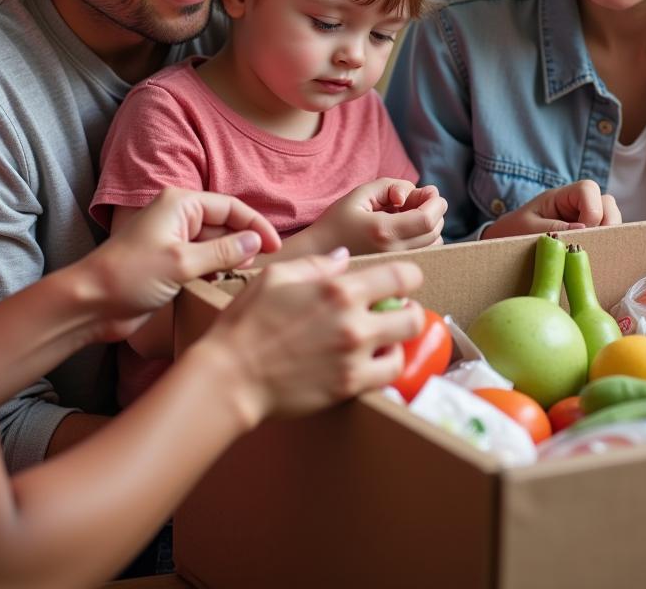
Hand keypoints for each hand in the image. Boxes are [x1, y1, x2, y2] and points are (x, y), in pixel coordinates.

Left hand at [82, 187, 281, 341]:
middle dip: (243, 241)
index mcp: (180, 204)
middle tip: (258, 267)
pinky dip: (215, 269)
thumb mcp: (183, 263)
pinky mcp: (168, 262)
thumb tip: (255, 242)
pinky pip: (202, 260)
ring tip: (242, 276)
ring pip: (214, 243)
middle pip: (224, 223)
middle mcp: (177, 216)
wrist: (90, 303)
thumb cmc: (129, 276)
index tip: (276, 247)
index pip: (230, 207)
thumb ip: (223, 251)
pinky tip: (222, 283)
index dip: (256, 225)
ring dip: (230, 257)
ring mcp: (172, 239)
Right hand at [202, 249, 425, 423]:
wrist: (231, 375)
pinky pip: (388, 375)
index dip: (408, 277)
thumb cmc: (247, 322)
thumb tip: (344, 258)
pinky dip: (386, 365)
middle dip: (408, 310)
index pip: (401, 276)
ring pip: (404, 347)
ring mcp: (354, 357)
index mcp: (338, 289)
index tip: (400, 282)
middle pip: (413, 316)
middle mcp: (353, 322)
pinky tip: (371, 359)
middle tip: (394, 312)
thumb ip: (317, 264)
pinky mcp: (349, 386)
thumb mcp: (276, 277)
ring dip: (398, 340)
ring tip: (382, 338)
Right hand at [303, 179, 446, 254]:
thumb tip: (415, 193)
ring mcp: (396, 265)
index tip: (431, 192)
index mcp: (384, 231)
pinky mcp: (396, 271)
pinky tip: (405, 229)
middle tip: (414, 199)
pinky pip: (424, 254)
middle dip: (434, 210)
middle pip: (435, 232)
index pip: (427, 220)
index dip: (436, 203)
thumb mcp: (360, 194)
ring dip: (430, 225)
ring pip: (433, 245)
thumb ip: (390, 186)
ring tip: (406, 214)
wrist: (318, 254)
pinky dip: (424, 238)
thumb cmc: (337, 222)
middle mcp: (394, 252)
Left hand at [482, 180, 620, 238]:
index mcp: (560, 196)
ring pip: (610, 218)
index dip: (592, 209)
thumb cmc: (513, 230)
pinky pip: (604, 234)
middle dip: (607, 223)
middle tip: (596, 244)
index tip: (584, 232)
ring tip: (595, 251)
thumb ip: (553, 228)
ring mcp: (582, 219)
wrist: (504, 240)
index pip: (587, 189)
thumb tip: (584, 230)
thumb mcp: (527, 229)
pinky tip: (594, 256)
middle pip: (606, 202)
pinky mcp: (586, 234)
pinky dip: (604, 244)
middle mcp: (575, 205)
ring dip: (608, 235)